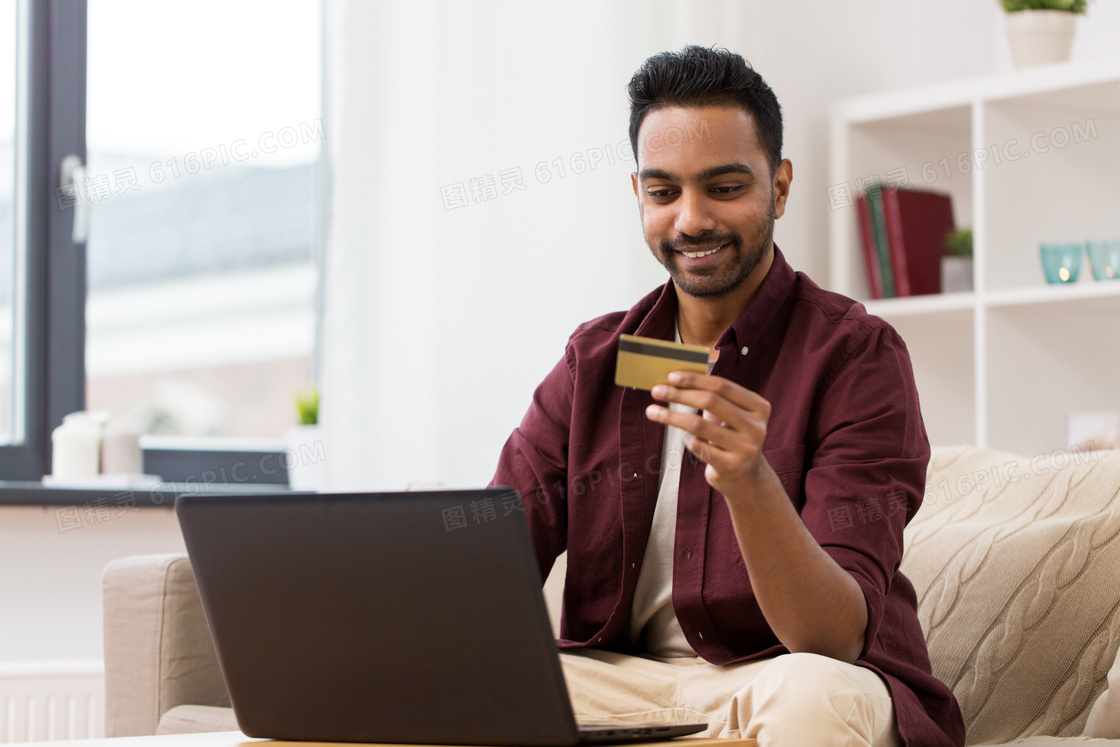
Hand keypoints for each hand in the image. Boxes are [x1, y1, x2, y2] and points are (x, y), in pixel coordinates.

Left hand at [645, 370, 771, 500]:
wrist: (746, 478)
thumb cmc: (731, 438)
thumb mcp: (730, 415)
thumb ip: (713, 397)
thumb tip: (678, 377)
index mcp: (759, 407)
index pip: (723, 386)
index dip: (695, 379)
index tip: (671, 376)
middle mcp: (756, 427)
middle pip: (711, 401)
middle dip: (680, 394)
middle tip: (657, 391)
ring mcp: (746, 448)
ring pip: (699, 425)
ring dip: (671, 416)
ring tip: (652, 411)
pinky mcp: (731, 466)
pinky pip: (698, 446)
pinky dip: (687, 439)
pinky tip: (685, 438)